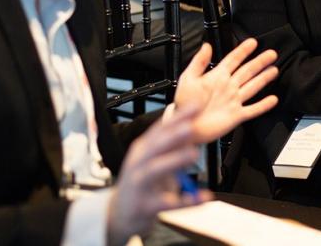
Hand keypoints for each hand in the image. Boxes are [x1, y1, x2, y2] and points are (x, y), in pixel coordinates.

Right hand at [107, 106, 210, 245]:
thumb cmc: (140, 183)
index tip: (195, 106)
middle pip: (155, 147)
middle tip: (190, 126)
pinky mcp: (144, 206)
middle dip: (172, 135)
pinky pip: (167, 203)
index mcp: (143, 150)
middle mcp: (138, 164)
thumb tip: (192, 128)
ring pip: (155, 170)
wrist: (118, 214)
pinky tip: (202, 196)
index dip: (177, 118)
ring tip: (193, 153)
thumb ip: (171, 146)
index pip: (160, 130)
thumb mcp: (152, 161)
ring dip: (174, 160)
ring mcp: (139, 185)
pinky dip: (186, 201)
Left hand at [173, 38, 278, 143]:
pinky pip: (253, 109)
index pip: (233, 59)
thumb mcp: (188, 79)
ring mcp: (234, 101)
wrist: (185, 126)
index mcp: (217, 77)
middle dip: (260, 62)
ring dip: (264, 78)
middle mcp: (228, 87)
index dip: (243, 50)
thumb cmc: (184, 104)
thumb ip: (199, 62)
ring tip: (274, 70)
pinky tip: (272, 99)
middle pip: (248, 71)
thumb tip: (206, 46)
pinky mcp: (237, 115)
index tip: (252, 42)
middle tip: (271, 53)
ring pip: (253, 86)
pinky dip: (263, 105)